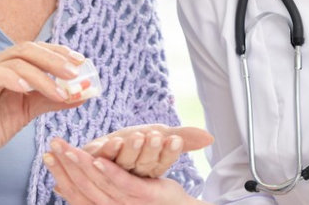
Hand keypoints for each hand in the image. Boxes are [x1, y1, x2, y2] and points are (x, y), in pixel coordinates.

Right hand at [0, 42, 88, 165]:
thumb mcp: (28, 110)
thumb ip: (51, 100)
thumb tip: (81, 95)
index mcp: (9, 64)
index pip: (37, 49)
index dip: (59, 52)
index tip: (81, 61)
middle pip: (29, 49)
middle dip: (55, 60)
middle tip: (75, 73)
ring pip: (17, 61)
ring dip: (43, 76)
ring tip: (60, 92)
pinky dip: (14, 78)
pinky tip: (28, 89)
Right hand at [45, 138, 202, 204]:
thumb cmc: (144, 200)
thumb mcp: (113, 195)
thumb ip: (88, 190)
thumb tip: (57, 185)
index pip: (74, 192)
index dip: (59, 174)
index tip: (46, 156)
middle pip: (83, 186)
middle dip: (65, 164)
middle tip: (52, 145)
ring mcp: (128, 204)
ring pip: (100, 183)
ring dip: (82, 164)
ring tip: (68, 148)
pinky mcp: (145, 196)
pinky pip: (124, 183)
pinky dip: (109, 171)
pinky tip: (98, 158)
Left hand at [78, 124, 213, 177]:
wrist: (100, 153)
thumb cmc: (134, 142)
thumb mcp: (162, 136)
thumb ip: (184, 136)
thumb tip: (210, 138)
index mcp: (153, 167)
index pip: (165, 160)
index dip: (169, 152)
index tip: (175, 140)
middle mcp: (136, 172)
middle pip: (145, 163)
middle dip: (150, 149)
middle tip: (154, 136)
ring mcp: (116, 171)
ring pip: (125, 162)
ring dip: (130, 149)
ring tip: (135, 137)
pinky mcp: (97, 165)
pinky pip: (104, 159)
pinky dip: (108, 150)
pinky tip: (113, 143)